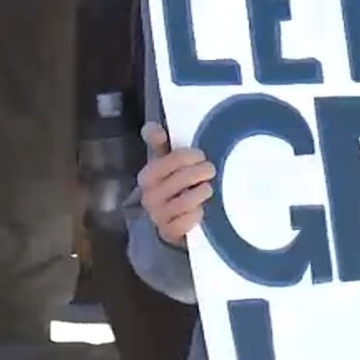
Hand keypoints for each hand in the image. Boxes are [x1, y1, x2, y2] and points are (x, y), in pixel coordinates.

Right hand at [138, 123, 215, 246]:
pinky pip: (187, 222)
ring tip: (207, 189)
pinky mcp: (169, 232)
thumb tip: (152, 126)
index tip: (201, 155)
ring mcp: (159, 215)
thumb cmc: (171, 187)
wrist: (168, 223)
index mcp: (148, 175)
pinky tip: (201, 210)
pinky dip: (196, 215)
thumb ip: (159, 145)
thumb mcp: (165, 165)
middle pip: (183, 178)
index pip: (172, 159)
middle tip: (210, 170)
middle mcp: (150, 195)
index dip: (190, 155)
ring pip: (186, 201)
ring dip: (202, 192)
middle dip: (202, 171)